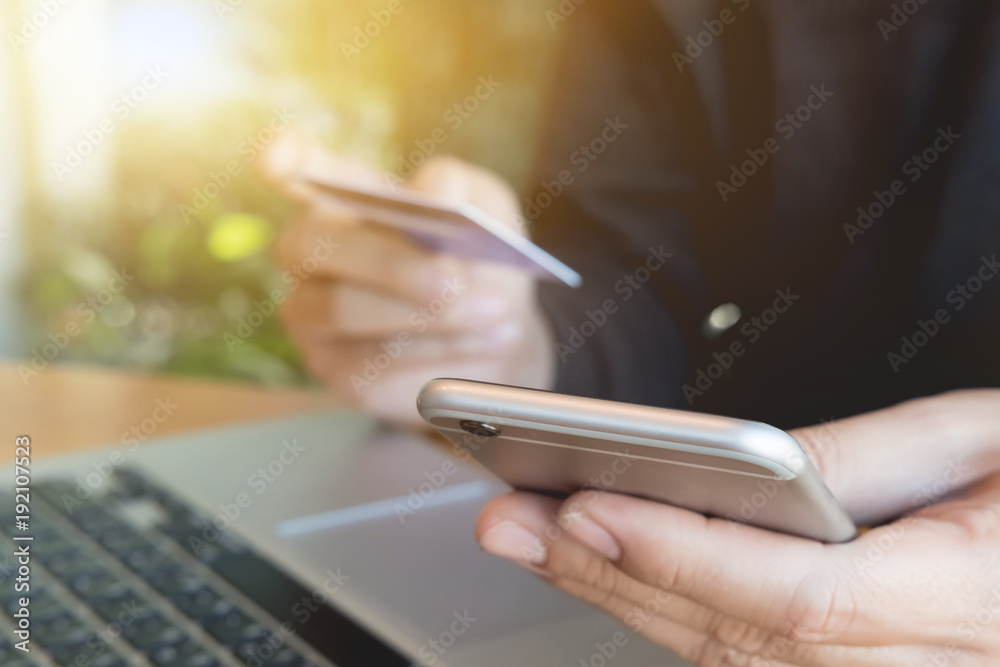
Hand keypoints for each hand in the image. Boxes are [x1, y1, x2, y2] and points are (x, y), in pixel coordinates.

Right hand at [263, 134, 554, 424]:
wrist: (501, 335)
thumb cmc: (483, 261)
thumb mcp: (489, 212)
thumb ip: (462, 190)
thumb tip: (436, 191)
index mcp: (343, 197)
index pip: (299, 171)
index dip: (284, 159)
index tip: (278, 154)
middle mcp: (312, 252)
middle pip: (314, 242)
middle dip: (386, 260)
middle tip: (452, 279)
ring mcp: (313, 312)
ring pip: (342, 307)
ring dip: (426, 313)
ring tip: (496, 311)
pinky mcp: (337, 369)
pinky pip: (372, 362)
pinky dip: (436, 351)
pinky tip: (484, 341)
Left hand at [476, 390, 999, 664]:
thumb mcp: (978, 443)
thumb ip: (863, 459)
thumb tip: (744, 465)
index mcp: (962, 599)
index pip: (794, 595)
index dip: (680, 556)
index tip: (587, 504)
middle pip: (732, 635)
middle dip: (610, 573)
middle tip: (514, 520)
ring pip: (727, 658)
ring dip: (621, 594)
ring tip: (539, 538)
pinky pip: (748, 663)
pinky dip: (669, 615)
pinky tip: (611, 573)